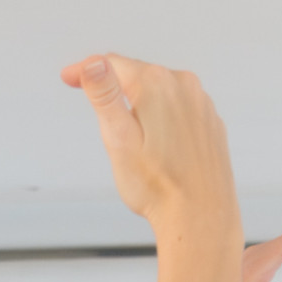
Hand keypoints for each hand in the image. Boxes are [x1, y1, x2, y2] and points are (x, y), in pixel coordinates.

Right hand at [63, 56, 239, 237]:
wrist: (201, 218)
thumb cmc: (158, 187)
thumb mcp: (118, 138)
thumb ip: (105, 95)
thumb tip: (94, 63)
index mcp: (157, 84)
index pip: (111, 64)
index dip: (85, 70)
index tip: (70, 79)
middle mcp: (184, 86)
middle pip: (137, 76)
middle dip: (114, 90)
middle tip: (99, 119)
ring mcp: (202, 104)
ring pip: (160, 93)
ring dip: (140, 104)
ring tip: (132, 141)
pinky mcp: (211, 123)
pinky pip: (180, 110)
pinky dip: (164, 118)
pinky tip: (159, 146)